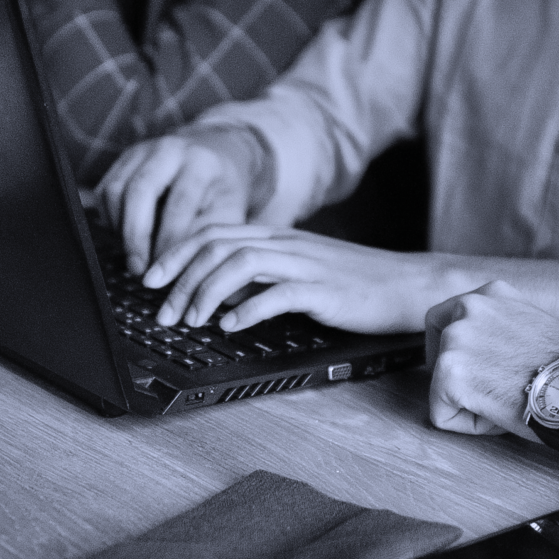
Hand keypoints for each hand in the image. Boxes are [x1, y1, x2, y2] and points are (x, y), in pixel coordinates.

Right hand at [99, 129, 262, 273]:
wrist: (217, 152)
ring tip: (132, 257)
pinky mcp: (124, 157)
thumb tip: (179, 268)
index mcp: (201, 162)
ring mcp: (143, 150)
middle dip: (135, 236)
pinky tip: (124, 239)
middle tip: (138, 269)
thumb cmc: (222, 191)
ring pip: (115, 190)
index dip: (168, 241)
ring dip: (119, 229)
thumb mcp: (228, 212)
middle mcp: (169, 150)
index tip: (164, 269)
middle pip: (139, 191)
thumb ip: (205, 237)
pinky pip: (104, 190)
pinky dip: (109, 219)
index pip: (178, 204)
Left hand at [143, 226, 451, 333]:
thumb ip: (260, 277)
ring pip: (238, 264)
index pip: (213, 231)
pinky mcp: (324, 289)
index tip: (150, 280)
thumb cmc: (355, 284)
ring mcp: (305, 263)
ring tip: (192, 321)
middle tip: (161, 311)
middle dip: (179, 278)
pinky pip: (277, 293)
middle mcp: (286, 243)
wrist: (408, 286)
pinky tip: (231, 326)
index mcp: (277, 237)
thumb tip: (217, 292)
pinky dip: (247, 309)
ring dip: (205, 293)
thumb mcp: (300, 273)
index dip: (175, 253)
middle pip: (216, 245)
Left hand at [425, 283, 558, 441]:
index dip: (460, 348)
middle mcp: (469, 307)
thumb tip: (488, 352)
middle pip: (435, 340)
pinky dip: (468, 425)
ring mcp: (455, 339)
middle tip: (480, 389)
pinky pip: (443, 414)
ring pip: (441, 382)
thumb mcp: (533, 327)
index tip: (479, 366)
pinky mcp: (449, 374)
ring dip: (468, 400)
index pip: (451, 315)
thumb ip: (503, 329)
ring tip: (506, 402)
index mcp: (492, 293)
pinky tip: (501, 416)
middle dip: (449, 368)